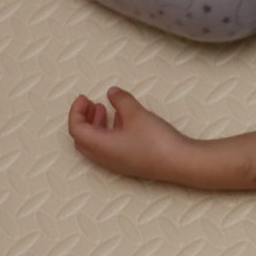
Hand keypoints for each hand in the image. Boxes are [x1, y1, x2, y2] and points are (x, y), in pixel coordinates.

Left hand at [67, 87, 195, 183]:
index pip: (76, 129)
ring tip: (105, 109)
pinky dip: (108, 132)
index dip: (76, 111)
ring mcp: (117, 163)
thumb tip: (112, 92)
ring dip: (96, 125)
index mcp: (100, 146)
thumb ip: (121, 100)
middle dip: (83, 119)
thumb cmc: (156, 140)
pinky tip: (122, 120)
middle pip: (82, 139)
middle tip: (90, 103)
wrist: (180, 163)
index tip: (84, 97)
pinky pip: (109, 147)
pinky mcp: (129, 163)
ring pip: (96, 144)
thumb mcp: (136, 113)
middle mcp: (104, 158)